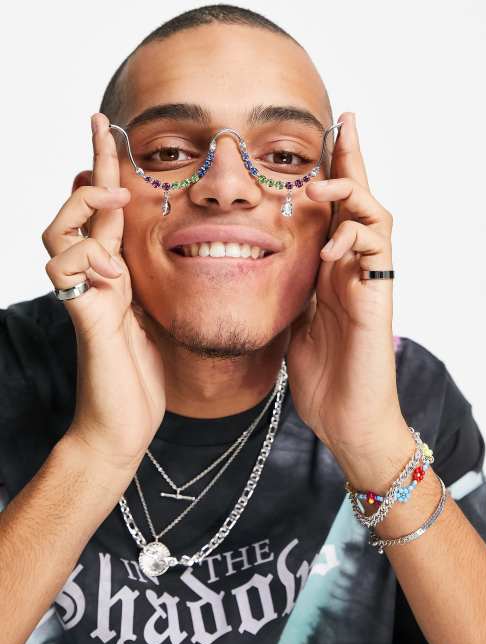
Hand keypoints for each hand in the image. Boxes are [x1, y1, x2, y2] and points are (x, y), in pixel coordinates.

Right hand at [42, 112, 165, 470]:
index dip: (108, 171)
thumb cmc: (145, 377)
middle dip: (92, 167)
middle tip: (102, 131)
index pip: (109, 213)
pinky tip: (110, 269)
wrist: (122, 426)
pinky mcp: (85, 318)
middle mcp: (97, 278)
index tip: (111, 129)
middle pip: (78, 210)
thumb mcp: (162, 320)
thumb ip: (159, 287)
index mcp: (119, 274)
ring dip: (83, 209)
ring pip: (58, 232)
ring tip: (114, 204)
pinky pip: (65, 273)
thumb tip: (181, 255)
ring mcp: (86, 295)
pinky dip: (83, 259)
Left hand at [286, 112, 403, 455]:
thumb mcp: (290, 319)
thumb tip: (261, 260)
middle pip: (358, 200)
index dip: (327, 172)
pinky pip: (376, 255)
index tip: (318, 136)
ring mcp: (367, 281)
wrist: (344, 416)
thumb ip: (287, 286)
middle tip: (343, 121)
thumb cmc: (318, 372)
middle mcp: (351, 267)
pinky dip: (354, 240)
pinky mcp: (378, 300)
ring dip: (352, 193)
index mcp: (328, 268)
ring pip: (375, 217)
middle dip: (352, 159)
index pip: (331, 210)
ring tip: (324, 187)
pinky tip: (331, 246)